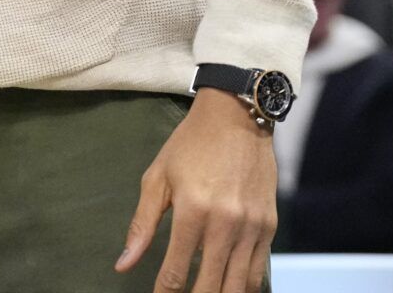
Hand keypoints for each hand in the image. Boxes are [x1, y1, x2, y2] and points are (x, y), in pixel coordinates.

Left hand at [117, 88, 275, 292]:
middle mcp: (225, 223)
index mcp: (193, 211)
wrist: (237, 117)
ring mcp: (251, 227)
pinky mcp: (268, 226)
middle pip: (209, 286)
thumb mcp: (158, 178)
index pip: (175, 271)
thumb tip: (124, 265)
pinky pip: (258, 271)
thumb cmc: (190, 145)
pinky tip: (230, 289)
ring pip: (238, 286)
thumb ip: (142, 225)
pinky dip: (244, 287)